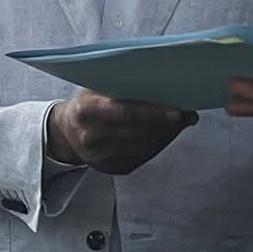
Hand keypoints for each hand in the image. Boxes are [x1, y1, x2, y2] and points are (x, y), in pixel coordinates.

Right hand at [45, 91, 195, 174]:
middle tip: (187, 113)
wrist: (64, 134)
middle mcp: (91, 137)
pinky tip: (167, 133)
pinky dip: (158, 144)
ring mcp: (100, 157)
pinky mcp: (111, 168)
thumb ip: (120, 86)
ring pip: (144, 146)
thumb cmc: (86, 104)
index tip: (177, 112)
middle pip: (138, 131)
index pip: (124, 112)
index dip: (152, 113)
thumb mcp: (94, 89)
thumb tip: (161, 83)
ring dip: (166, 135)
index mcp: (85, 111)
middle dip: (167, 124)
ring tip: (182, 121)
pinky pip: (142, 157)